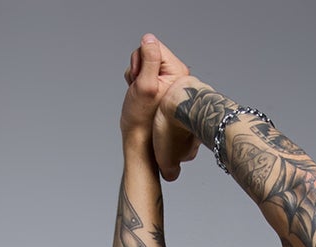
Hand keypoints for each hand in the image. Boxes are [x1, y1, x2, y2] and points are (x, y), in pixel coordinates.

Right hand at [120, 34, 191, 160]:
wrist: (140, 140)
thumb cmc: (141, 118)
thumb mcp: (144, 85)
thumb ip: (149, 59)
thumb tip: (149, 38)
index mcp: (178, 72)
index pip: (155, 46)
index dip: (142, 60)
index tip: (141, 78)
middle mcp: (177, 76)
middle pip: (150, 54)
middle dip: (139, 69)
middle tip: (139, 88)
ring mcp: (169, 82)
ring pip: (145, 64)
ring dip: (137, 76)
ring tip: (140, 95)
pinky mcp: (161, 87)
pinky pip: (145, 74)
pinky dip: (138, 82)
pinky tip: (141, 97)